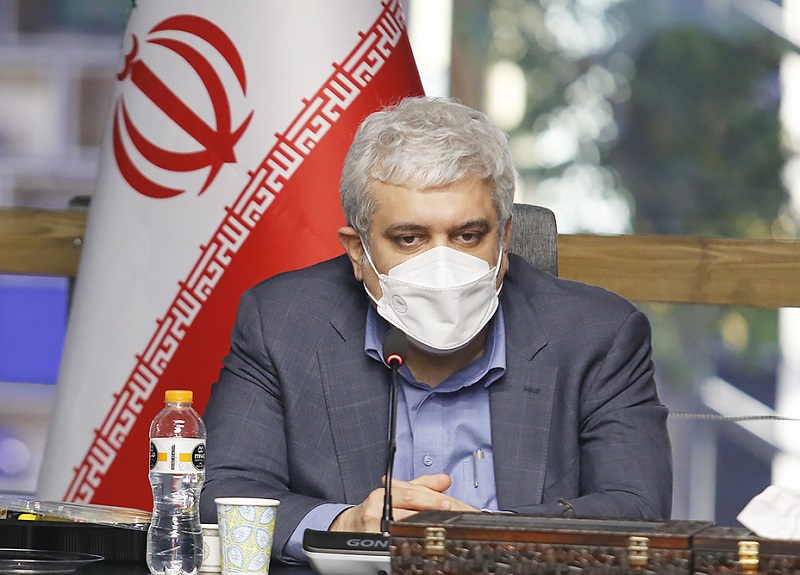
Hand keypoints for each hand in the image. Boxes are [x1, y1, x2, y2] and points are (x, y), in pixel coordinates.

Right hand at [329, 474, 477, 531]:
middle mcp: (377, 510)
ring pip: (405, 526)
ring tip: (439, 525)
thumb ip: (421, 485)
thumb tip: (444, 480)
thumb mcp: (396, 492)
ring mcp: (375, 528)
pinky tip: (422, 540)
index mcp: (383, 494)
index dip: (431, 498)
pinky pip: (397, 542)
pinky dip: (411, 541)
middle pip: (409, 510)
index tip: (447, 502)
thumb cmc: (376, 509)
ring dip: (424, 526)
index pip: (410, 494)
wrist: (349, 526)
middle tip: (448, 512)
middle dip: (431, 510)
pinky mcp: (376, 543)